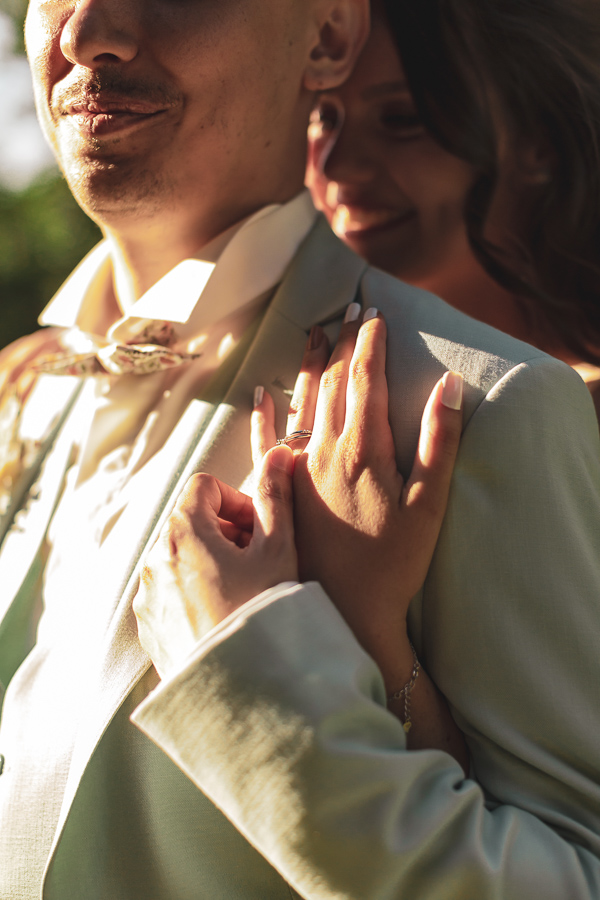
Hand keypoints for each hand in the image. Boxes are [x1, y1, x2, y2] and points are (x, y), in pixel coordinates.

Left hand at [134, 445, 297, 677]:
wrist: (245, 690)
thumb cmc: (264, 613)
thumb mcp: (277, 549)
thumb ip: (275, 495)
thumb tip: (277, 453)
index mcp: (182, 532)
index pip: (204, 486)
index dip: (237, 500)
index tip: (259, 529)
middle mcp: (154, 559)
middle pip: (190, 521)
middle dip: (226, 532)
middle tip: (258, 561)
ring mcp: (147, 596)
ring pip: (180, 558)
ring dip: (211, 562)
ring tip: (244, 592)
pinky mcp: (148, 627)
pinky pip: (170, 592)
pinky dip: (195, 593)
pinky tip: (226, 617)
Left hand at [253, 305, 462, 690]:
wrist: (347, 608)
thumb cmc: (393, 562)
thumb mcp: (428, 505)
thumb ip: (439, 443)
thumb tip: (448, 385)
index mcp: (364, 449)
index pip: (367, 380)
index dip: (372, 344)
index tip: (376, 314)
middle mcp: (325, 451)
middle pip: (335, 383)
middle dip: (344, 343)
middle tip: (350, 309)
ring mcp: (299, 470)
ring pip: (303, 402)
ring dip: (311, 365)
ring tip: (314, 331)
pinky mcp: (281, 492)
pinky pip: (266, 440)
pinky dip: (264, 413)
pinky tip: (262, 392)